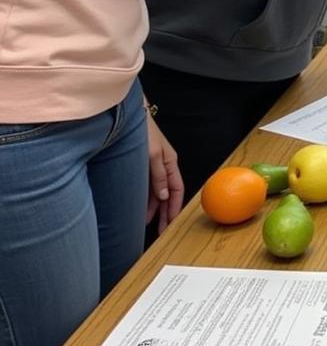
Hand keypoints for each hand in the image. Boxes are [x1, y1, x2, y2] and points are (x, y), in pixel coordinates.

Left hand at [146, 115, 184, 233]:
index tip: (172, 222)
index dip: (175, 206)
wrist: (129, 115)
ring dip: (154, 208)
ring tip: (149, 224)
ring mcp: (154, 166)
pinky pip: (148, 186)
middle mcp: (164, 165)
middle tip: (162, 230)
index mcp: (171, 162)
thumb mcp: (153, 155)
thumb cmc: (144, 131)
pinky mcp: (144, 165)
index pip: (177, 189)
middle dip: (166, 212)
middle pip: (168, 193)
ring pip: (157, 192)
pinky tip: (142, 207)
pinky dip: (147, 198)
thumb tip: (163, 196)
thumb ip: (159, 176)